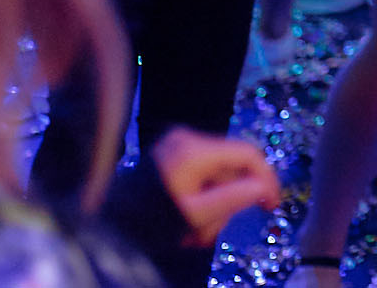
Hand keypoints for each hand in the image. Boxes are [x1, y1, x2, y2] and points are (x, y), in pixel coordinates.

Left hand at [149, 128, 280, 246]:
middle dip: (228, 203)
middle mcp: (187, 140)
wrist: (103, 224)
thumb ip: (232, 199)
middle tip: (212, 233)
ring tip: (194, 236)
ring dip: (212, 208)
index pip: (247, 154)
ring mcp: (176, 148)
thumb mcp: (193, 214)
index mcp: (194, 149)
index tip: (272, 206)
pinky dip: (199, 201)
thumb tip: (263, 189)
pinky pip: (199, 178)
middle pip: (230, 169)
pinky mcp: (168, 159)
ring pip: (215, 177)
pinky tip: (186, 225)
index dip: (266, 178)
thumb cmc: (147, 220)